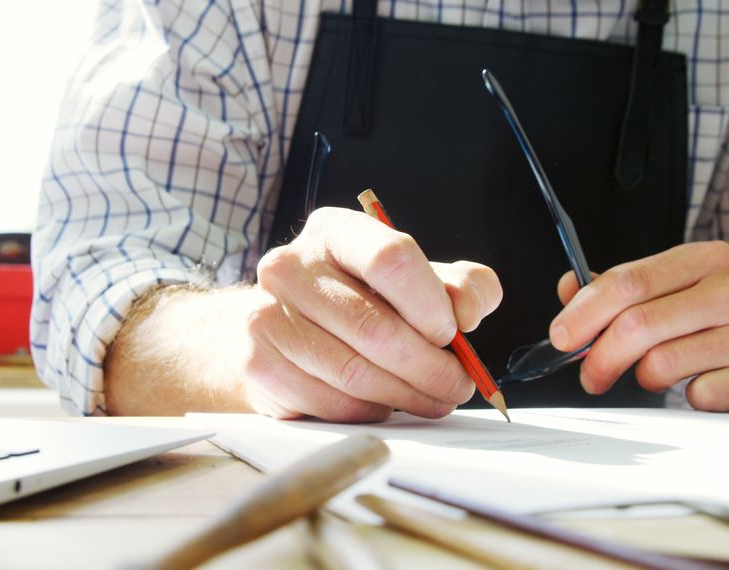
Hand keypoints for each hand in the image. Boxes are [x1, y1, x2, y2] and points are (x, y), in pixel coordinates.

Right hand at [246, 207, 500, 420]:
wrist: (278, 329)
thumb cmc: (356, 301)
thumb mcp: (415, 282)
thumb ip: (460, 286)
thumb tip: (469, 310)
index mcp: (334, 232)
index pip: (391, 257)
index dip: (431, 304)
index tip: (452, 332)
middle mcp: (290, 266)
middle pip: (375, 326)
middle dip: (429, 367)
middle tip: (457, 385)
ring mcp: (265, 315)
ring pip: (354, 372)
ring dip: (406, 396)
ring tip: (432, 400)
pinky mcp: (258, 363)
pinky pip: (330, 402)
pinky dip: (369, 412)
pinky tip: (383, 404)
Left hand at [549, 241, 728, 410]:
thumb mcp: (684, 291)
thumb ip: (626, 289)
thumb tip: (568, 286)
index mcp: (708, 259)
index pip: (629, 281)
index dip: (584, 312)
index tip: (561, 337)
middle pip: (638, 324)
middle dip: (600, 357)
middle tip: (591, 376)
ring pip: (663, 363)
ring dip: (645, 378)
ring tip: (656, 377)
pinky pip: (702, 394)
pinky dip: (690, 398)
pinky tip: (703, 387)